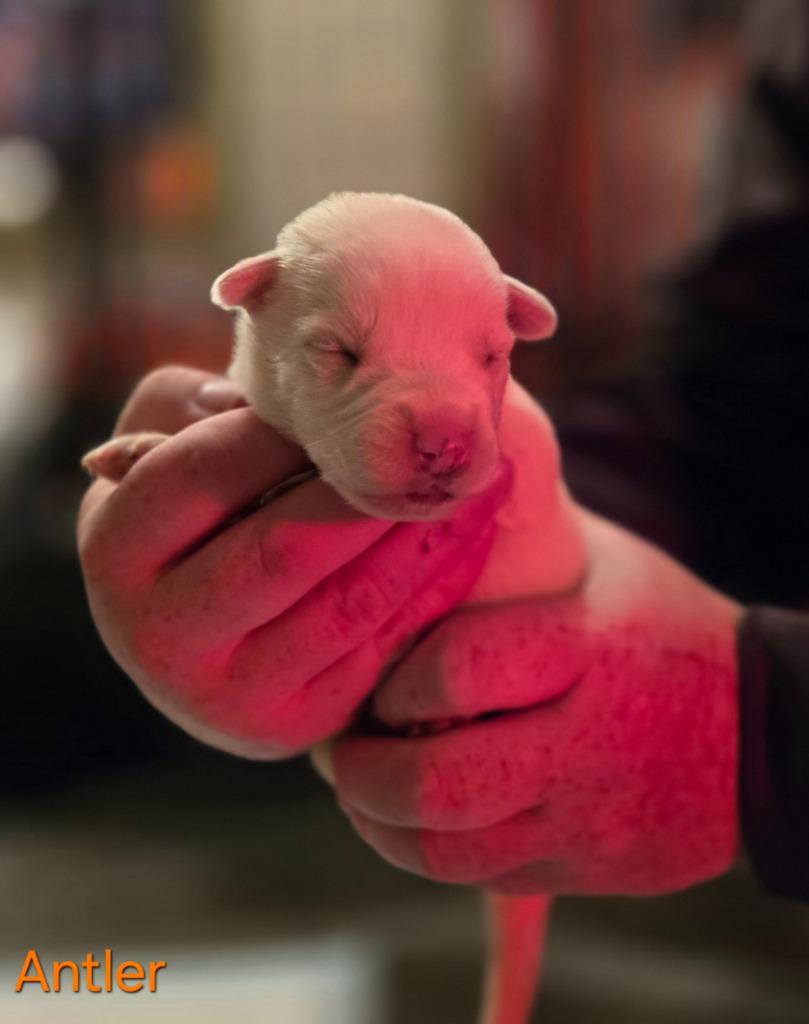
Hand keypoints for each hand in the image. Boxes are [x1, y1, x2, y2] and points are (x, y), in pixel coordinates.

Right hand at [78, 366, 508, 758]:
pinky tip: (472, 534)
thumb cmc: (185, 524)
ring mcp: (231, 693)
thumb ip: (188, 411)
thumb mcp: (157, 457)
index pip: (208, 470)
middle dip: (373, 490)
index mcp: (115, 550)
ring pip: (351, 601)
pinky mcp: (297, 724)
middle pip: (287, 547)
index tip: (353, 402)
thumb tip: (267, 411)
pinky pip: (383, 642)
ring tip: (483, 479)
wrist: (193, 645)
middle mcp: (162, 633)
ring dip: (426, 534)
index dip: (289, 429)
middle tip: (437, 443)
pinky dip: (437, 583)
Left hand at [323, 511, 741, 894]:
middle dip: (363, 776)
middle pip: (441, 783)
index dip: (397, 683)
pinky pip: (482, 877)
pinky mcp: (588, 868)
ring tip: (362, 791)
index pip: (456, 670)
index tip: (380, 682)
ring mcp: (586, 814)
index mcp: (582, 644)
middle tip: (340, 755)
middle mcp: (582, 737)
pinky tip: (409, 822)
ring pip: (449, 849)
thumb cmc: (656, 630)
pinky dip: (424, 854)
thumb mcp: (598, 567)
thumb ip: (510, 548)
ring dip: (380, 826)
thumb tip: (406, 512)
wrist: (759, 733)